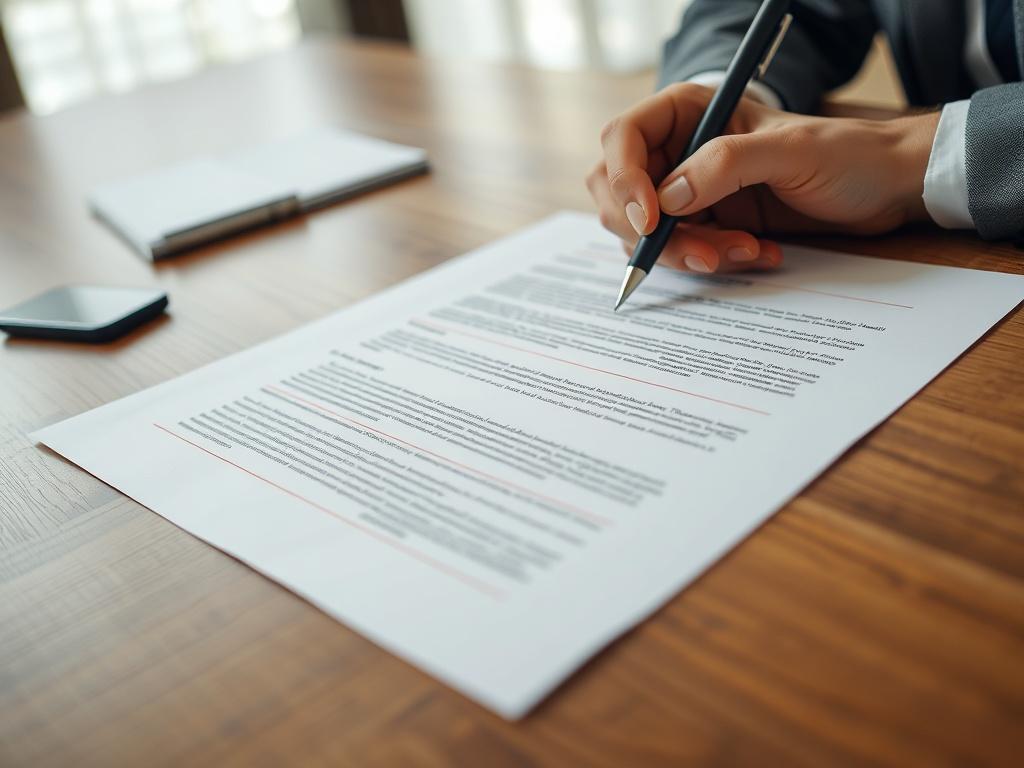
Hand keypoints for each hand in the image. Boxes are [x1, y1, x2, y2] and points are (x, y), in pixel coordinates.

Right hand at [586, 83, 939, 273]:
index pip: (623, 140)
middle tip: (704, 253)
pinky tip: (758, 253)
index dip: (623, 180)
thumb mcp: (790, 151)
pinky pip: (683, 254)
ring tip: (746, 250)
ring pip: (650, 235)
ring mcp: (690, 193)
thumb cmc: (846, 154)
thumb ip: (726, 165)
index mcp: (688, 113)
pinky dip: (713, 262)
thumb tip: (666, 200)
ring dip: (691, 253)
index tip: (651, 220)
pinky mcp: (707, 226)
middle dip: (657, 233)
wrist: (884, 189)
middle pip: (622, 196)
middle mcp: (679, 152)